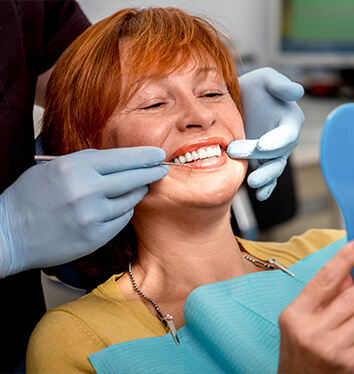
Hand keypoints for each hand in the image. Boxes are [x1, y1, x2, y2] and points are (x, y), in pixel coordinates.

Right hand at [0, 147, 167, 277]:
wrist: (8, 233)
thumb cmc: (30, 197)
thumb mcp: (55, 168)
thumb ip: (88, 163)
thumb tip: (120, 162)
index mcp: (74, 168)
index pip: (121, 158)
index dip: (143, 156)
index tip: (158, 154)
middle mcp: (85, 191)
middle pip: (132, 178)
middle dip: (151, 172)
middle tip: (162, 169)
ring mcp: (91, 216)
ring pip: (130, 200)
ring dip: (137, 192)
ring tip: (140, 186)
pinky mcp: (94, 237)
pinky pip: (121, 220)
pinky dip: (124, 211)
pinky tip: (121, 207)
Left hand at [227, 67, 304, 200]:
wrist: (236, 102)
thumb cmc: (253, 88)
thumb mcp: (265, 79)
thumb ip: (280, 84)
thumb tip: (297, 91)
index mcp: (290, 120)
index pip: (287, 134)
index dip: (276, 141)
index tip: (262, 145)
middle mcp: (284, 140)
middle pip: (277, 154)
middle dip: (260, 157)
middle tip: (235, 152)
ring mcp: (273, 154)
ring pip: (274, 169)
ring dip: (265, 178)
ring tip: (252, 183)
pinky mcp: (262, 163)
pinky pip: (267, 178)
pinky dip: (266, 188)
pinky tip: (259, 195)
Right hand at [278, 237, 353, 373]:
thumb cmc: (299, 350)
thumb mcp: (300, 319)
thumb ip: (323, 295)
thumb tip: (350, 271)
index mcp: (295, 315)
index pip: (324, 279)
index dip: (346, 258)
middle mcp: (312, 331)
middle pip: (351, 297)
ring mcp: (332, 349)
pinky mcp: (351, 364)